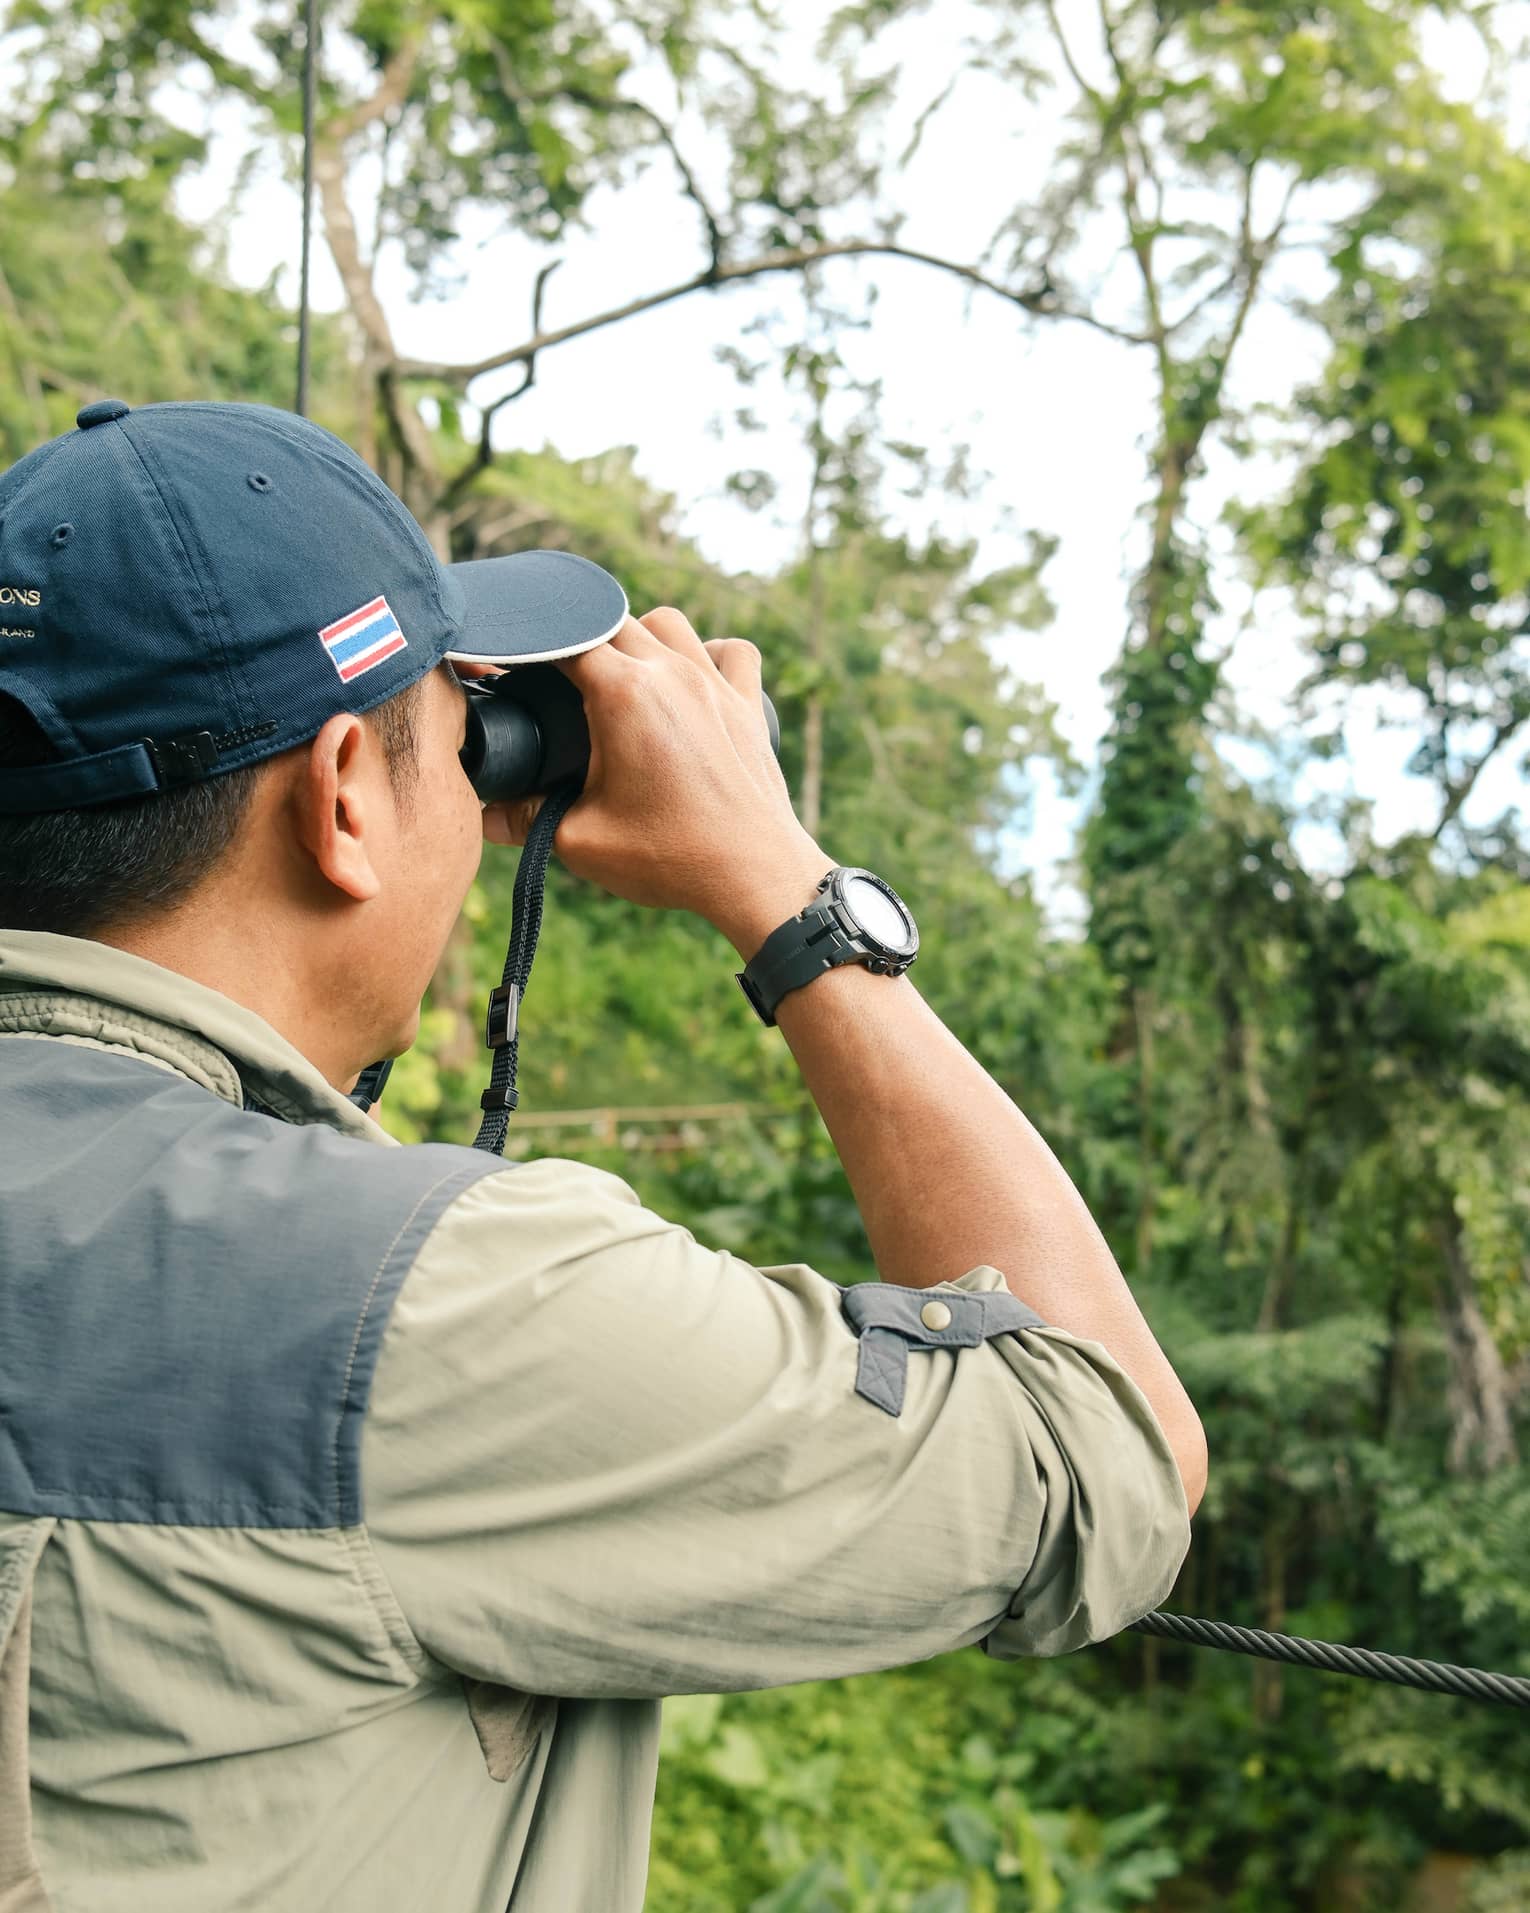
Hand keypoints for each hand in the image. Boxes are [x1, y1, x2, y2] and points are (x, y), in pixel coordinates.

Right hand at [476, 608, 831, 939]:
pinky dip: (710, 652)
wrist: (754, 875)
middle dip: (580, 644)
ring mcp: (714, 683)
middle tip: (563, 687)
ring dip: (640, 637)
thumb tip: (484, 816)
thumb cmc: (671, 858)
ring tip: (624, 679)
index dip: (532, 650)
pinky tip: (693, 678)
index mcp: (624, 694)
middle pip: (611, 620)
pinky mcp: (748, 704)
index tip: (518, 672)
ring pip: (668, 622)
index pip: (563, 639)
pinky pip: (732, 650)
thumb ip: (525, 820)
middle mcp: (671, 672)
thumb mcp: (581, 841)